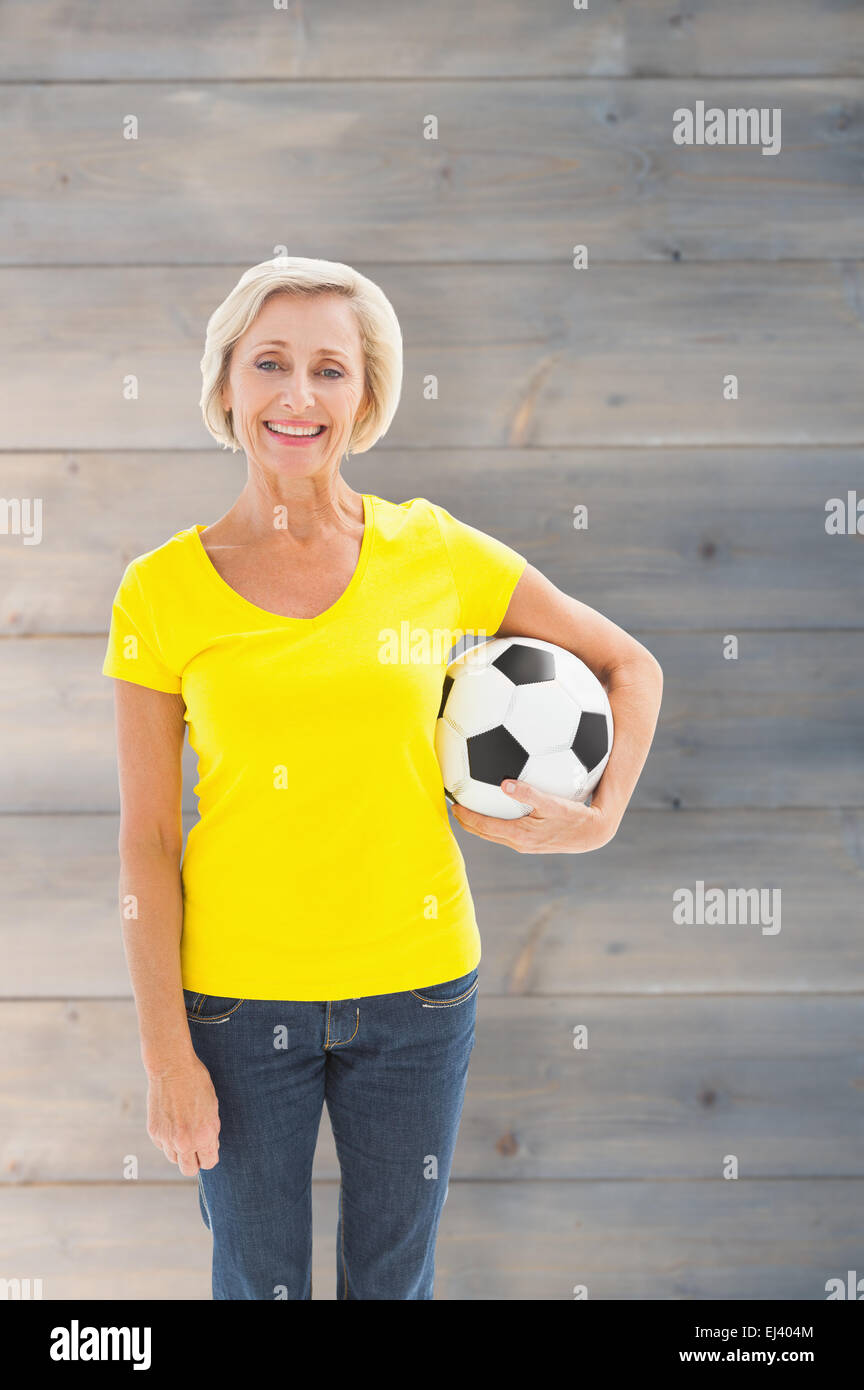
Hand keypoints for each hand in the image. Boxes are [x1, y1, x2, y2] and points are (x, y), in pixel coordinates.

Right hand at [146, 1056, 220, 1176]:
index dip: (209, 1156)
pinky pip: (163, 1145)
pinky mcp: (154, 1133)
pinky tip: (171, 1121)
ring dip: (179, 1150)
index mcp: (205, 1136)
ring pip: (174, 1159)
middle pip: (189, 1170)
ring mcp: (167, 1139)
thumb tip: (208, 1148)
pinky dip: (167, 1139)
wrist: (172, 1068)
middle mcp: (185, 1142)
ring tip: (182, 1130)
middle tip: (195, 1149)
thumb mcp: (212, 1108)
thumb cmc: (197, 1084)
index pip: (209, 1162)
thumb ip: (210, 1132)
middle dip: (194, 1161)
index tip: (208, 1150)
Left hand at [450, 778, 617, 853]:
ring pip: (493, 834)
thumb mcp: (553, 803)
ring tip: (466, 809)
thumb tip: (506, 784)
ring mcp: (523, 844)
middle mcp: (518, 842)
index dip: (466, 816)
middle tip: (452, 805)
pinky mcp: (530, 842)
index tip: (453, 804)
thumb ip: (529, 793)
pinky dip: (492, 823)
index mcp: (519, 834)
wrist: (592, 834)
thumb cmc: (575, 816)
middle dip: (466, 821)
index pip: (483, 826)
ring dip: (477, 824)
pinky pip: (504, 832)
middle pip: (483, 832)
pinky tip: (494, 809)